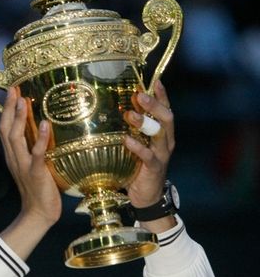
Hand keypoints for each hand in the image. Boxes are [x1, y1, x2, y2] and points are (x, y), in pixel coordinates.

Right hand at [0, 86, 61, 228]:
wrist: (39, 214)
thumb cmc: (40, 189)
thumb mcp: (33, 165)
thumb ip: (34, 148)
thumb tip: (44, 128)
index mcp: (13, 155)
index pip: (5, 128)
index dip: (7, 109)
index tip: (12, 90)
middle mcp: (14, 158)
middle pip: (6, 129)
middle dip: (9, 108)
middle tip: (13, 89)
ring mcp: (23, 165)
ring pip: (16, 138)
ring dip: (20, 119)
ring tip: (23, 101)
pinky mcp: (36, 173)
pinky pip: (36, 154)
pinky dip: (40, 139)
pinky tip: (45, 125)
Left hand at [123, 80, 174, 207]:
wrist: (146, 195)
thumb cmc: (137, 165)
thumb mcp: (136, 143)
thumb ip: (129, 129)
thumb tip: (111, 110)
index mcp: (162, 133)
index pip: (165, 109)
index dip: (162, 95)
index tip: (154, 81)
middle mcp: (166, 141)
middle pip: (166, 118)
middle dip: (154, 105)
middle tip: (139, 95)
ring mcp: (162, 155)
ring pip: (160, 134)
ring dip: (145, 123)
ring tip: (131, 114)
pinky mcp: (155, 168)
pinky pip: (148, 156)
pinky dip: (138, 148)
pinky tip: (126, 140)